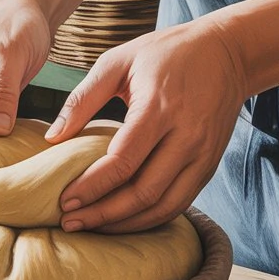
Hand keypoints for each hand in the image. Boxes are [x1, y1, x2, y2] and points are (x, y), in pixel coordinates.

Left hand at [47, 16, 249, 232]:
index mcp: (159, 109)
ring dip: (125, 224)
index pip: (123, 162)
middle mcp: (186, 137)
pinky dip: (149, 219)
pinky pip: (179, 204)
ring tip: (92, 226)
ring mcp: (202, 155)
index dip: (91, 187)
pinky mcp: (209, 166)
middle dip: (103, 214)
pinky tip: (122, 220)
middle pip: (143, 192)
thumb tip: (51, 137)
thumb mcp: (119, 61)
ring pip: (163, 207)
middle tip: (70, 222)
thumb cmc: (167, 53)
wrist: (227, 52)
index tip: (65, 200)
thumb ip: (82, 99)